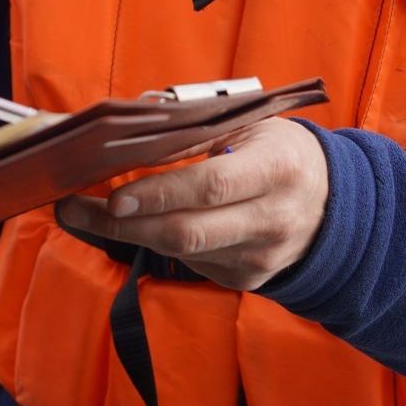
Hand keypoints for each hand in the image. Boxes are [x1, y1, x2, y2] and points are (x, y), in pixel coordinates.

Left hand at [55, 117, 327, 290]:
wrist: (333, 205)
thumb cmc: (280, 153)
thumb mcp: (251, 126)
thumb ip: (195, 128)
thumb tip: (131, 126)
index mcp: (276, 169)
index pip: (210, 186)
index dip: (159, 193)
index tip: (114, 195)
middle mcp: (270, 219)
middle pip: (186, 233)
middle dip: (120, 225)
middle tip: (72, 208)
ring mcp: (259, 257)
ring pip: (180, 252)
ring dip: (125, 235)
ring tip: (83, 213)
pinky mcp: (246, 279)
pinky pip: (190, 263)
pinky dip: (155, 243)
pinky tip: (131, 225)